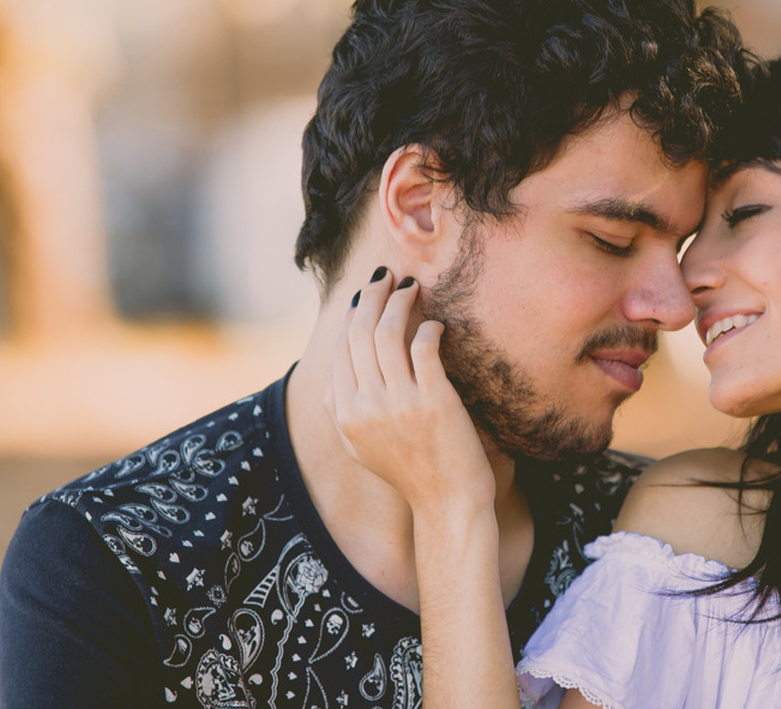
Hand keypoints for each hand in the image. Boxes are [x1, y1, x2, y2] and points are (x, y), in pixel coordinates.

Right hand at [325, 268, 495, 514]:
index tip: (367, 295)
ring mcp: (400, 403)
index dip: (353, 316)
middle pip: (359, 334)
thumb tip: (333, 375)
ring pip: (388, 334)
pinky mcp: (435, 401)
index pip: (341, 350)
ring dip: (399, 303)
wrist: (447, 503)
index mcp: (346, 415)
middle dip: (372, 296)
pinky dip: (429, 328)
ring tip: (413, 287)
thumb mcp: (360, 448)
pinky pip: (424, 347)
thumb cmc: (410, 473)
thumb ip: (342, 411)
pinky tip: (437, 325)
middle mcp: (367, 406)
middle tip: (387, 277)